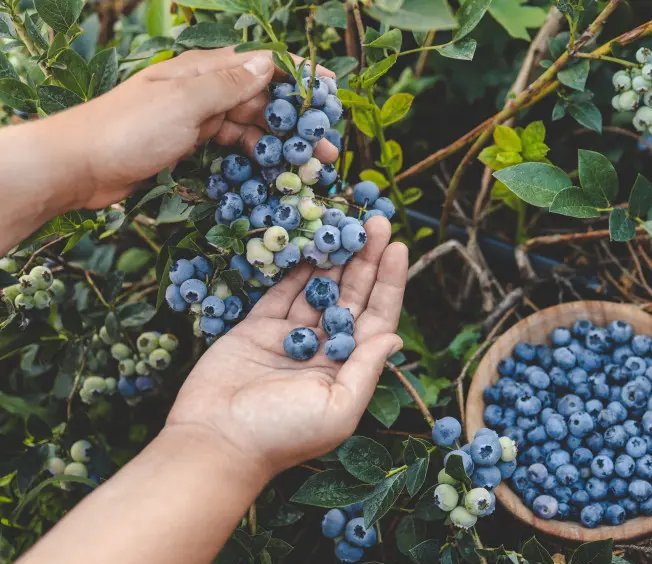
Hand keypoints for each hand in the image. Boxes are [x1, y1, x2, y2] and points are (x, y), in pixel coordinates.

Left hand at [47, 47, 339, 209]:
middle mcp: (202, 88)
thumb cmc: (128, 129)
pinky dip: (254, 156)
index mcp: (201, 69)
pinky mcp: (188, 143)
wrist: (78, 166)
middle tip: (327, 148)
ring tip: (309, 166)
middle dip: (297, 120)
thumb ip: (229, 84)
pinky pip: (231, 145)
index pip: (261, 64)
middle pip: (261, 98)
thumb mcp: (184, 103)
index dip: (299, 74)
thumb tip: (271, 63)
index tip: (332, 90)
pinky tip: (272, 172)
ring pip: (250, 124)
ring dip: (280, 143)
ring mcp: (195, 117)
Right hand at [165, 217, 406, 476]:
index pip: (377, 317)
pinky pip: (283, 292)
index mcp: (348, 370)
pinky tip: (314, 242)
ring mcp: (290, 338)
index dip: (390, 283)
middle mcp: (324, 351)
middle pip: (352, 296)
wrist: (217, 442)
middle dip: (367, 260)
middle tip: (378, 221)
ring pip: (319, 289)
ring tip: (351, 223)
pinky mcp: (256, 329)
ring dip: (336, 257)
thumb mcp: (339, 408)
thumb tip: (395, 336)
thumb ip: (366, 369)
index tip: (400, 248)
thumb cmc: (282, 434)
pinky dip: (297, 268)